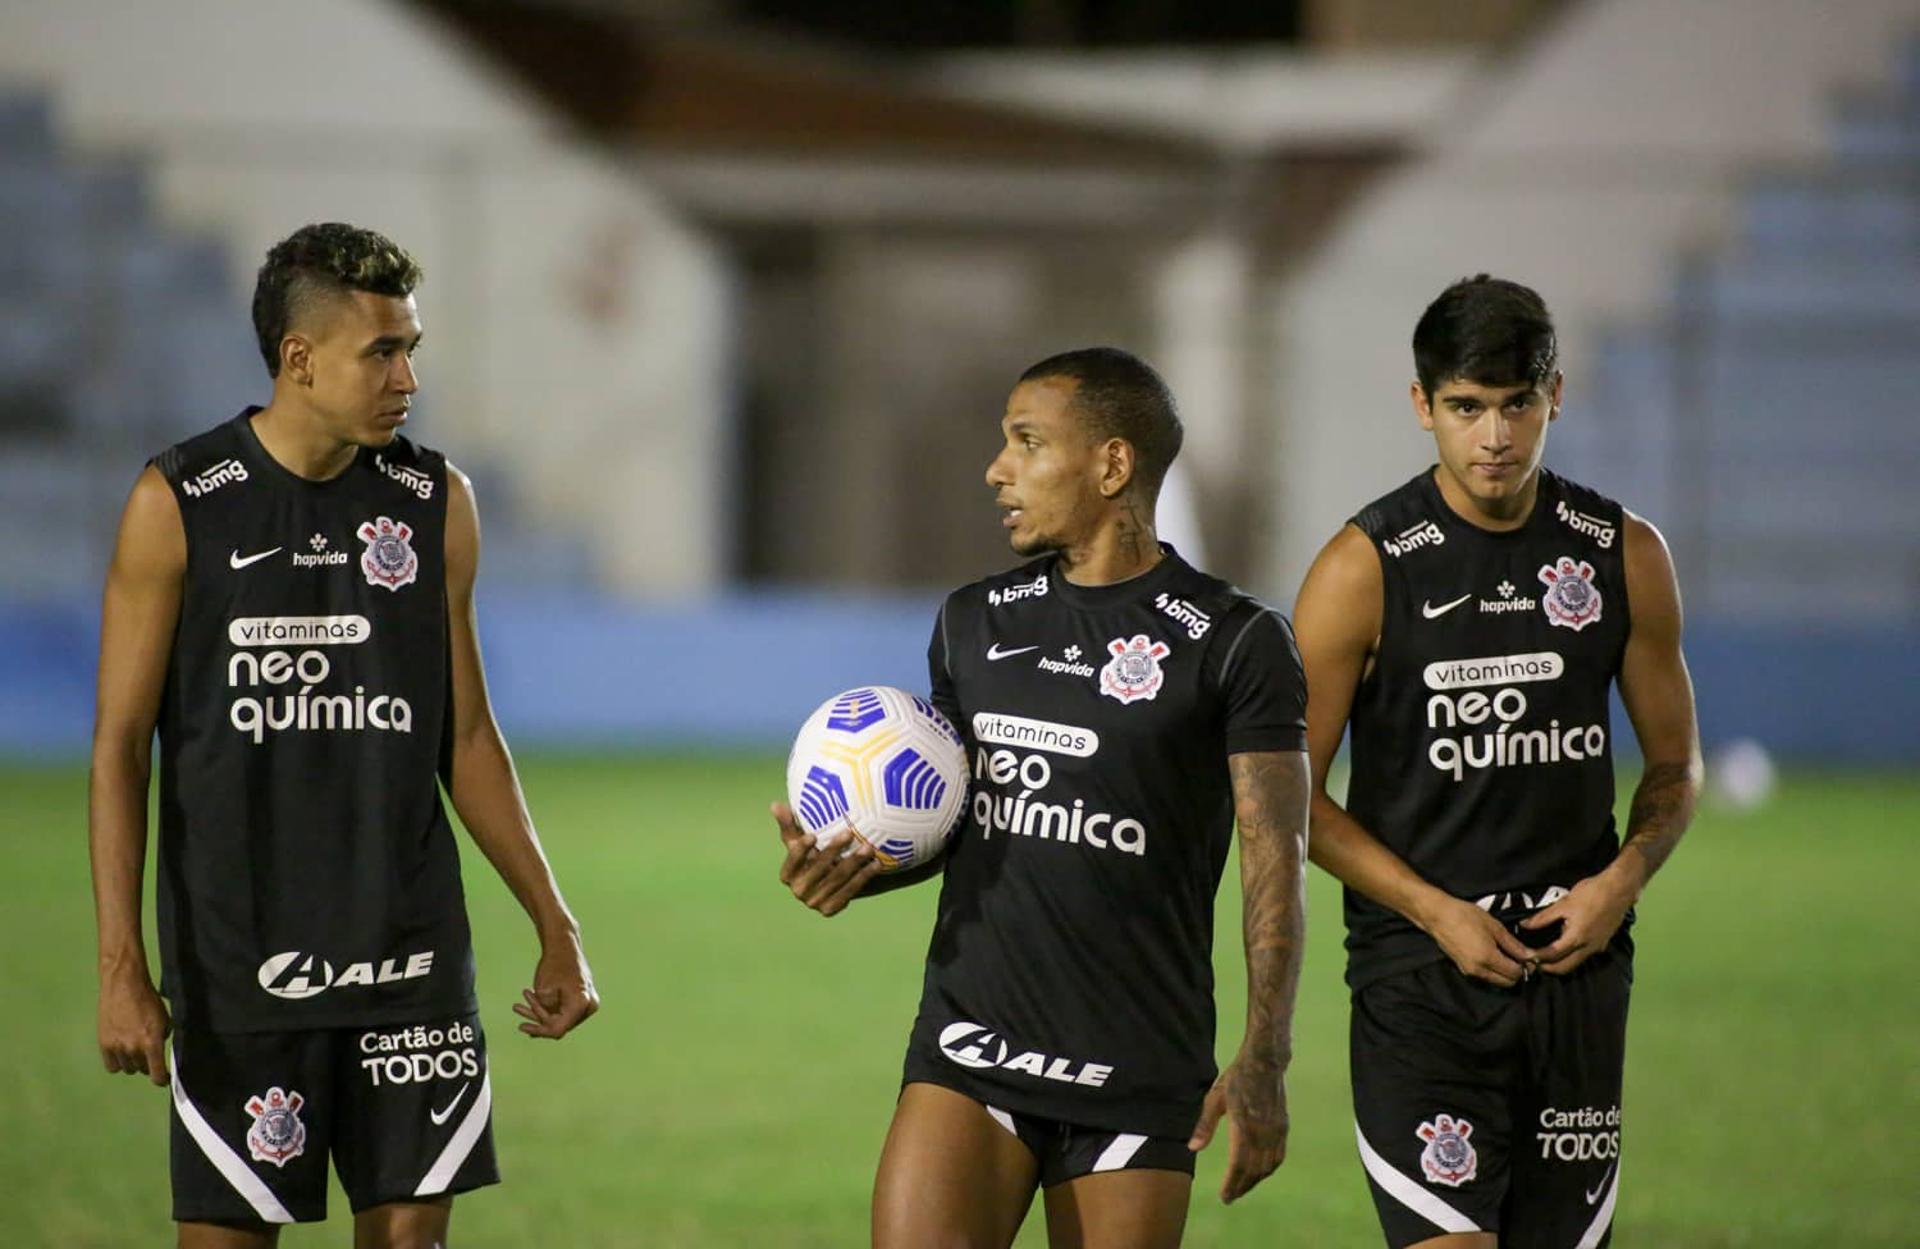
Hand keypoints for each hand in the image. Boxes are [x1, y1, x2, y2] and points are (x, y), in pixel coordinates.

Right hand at [98, 968, 170, 1085]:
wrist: (124, 986)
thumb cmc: (148, 1000)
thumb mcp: (165, 1019)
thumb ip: (163, 1038)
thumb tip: (159, 1051)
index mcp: (152, 1043)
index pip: (156, 1074)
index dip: (162, 1079)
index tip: (164, 1079)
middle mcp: (133, 1049)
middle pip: (142, 1070)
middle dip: (148, 1064)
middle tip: (149, 1054)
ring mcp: (117, 1047)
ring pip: (127, 1068)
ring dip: (133, 1062)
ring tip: (135, 1049)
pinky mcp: (104, 1044)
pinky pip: (112, 1066)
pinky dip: (118, 1062)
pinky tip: (122, 1053)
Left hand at [513, 931, 598, 1038]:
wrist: (564, 943)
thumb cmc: (554, 964)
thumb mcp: (542, 991)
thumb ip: (542, 1013)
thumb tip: (539, 1033)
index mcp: (582, 1003)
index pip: (559, 1029)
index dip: (539, 1030)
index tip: (521, 1026)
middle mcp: (589, 1005)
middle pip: (560, 1024)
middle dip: (537, 1018)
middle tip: (517, 1008)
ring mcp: (587, 1002)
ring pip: (560, 1016)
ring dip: (539, 1011)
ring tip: (518, 1005)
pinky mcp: (583, 998)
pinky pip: (564, 1009)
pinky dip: (547, 1006)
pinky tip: (529, 1003)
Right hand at [774, 802, 879, 916]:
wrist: (830, 883)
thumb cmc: (812, 855)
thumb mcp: (800, 841)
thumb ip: (789, 824)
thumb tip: (775, 805)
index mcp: (787, 874)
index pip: (792, 861)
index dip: (800, 850)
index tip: (812, 836)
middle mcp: (798, 891)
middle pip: (818, 868)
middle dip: (834, 850)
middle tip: (849, 833)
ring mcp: (814, 902)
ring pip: (837, 879)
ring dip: (854, 862)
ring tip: (868, 847)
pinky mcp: (831, 909)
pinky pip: (849, 891)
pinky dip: (863, 877)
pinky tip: (875, 865)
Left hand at [1187, 1051, 1288, 1203]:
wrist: (1266, 1061)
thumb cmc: (1237, 1077)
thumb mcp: (1215, 1098)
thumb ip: (1204, 1125)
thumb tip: (1192, 1148)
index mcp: (1245, 1127)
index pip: (1239, 1165)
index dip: (1232, 1184)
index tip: (1224, 1197)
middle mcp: (1264, 1133)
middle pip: (1254, 1170)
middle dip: (1242, 1187)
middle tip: (1230, 1198)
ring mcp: (1276, 1131)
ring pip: (1268, 1166)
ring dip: (1255, 1181)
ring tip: (1242, 1188)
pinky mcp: (1283, 1126)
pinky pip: (1278, 1156)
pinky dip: (1269, 1169)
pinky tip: (1260, 1173)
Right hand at [1422, 893, 1537, 987]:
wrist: (1437, 916)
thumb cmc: (1465, 916)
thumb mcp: (1494, 926)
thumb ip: (1513, 944)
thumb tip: (1529, 956)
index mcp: (1488, 958)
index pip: (1515, 974)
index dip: (1525, 967)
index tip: (1529, 957)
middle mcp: (1478, 970)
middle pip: (1507, 983)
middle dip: (1516, 973)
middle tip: (1519, 958)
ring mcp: (1469, 972)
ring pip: (1495, 982)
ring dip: (1505, 973)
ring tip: (1506, 955)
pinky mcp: (1462, 969)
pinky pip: (1484, 977)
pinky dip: (1493, 971)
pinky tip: (1492, 955)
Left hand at [1523, 868, 1635, 974]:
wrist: (1619, 888)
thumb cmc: (1592, 893)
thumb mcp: (1563, 904)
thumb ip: (1543, 918)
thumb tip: (1525, 925)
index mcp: (1577, 938)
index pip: (1552, 956)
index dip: (1536, 958)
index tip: (1525, 957)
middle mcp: (1588, 947)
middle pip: (1564, 968)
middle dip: (1547, 968)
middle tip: (1533, 962)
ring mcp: (1597, 946)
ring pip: (1575, 964)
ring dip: (1560, 964)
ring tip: (1544, 956)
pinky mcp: (1603, 942)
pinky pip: (1584, 956)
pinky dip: (1571, 957)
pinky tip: (1564, 946)